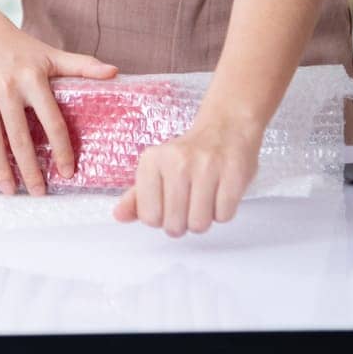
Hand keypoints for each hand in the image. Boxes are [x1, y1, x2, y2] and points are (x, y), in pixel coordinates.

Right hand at [0, 17, 116, 195]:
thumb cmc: (18, 46)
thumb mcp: (50, 54)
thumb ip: (81, 66)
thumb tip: (115, 72)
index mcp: (32, 77)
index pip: (51, 122)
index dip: (61, 150)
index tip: (66, 173)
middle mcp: (6, 85)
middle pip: (19, 137)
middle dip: (29, 170)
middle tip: (38, 193)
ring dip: (0, 167)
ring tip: (9, 189)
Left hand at [113, 116, 261, 234]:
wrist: (226, 128)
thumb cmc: (189, 154)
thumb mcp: (156, 169)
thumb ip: (137, 196)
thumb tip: (119, 215)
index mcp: (152, 161)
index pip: (149, 217)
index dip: (161, 218)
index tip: (168, 203)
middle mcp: (176, 161)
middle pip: (174, 225)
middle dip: (184, 223)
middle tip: (189, 202)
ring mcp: (206, 166)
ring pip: (199, 224)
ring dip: (204, 219)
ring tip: (205, 197)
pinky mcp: (233, 172)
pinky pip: (224, 216)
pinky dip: (223, 211)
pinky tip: (220, 191)